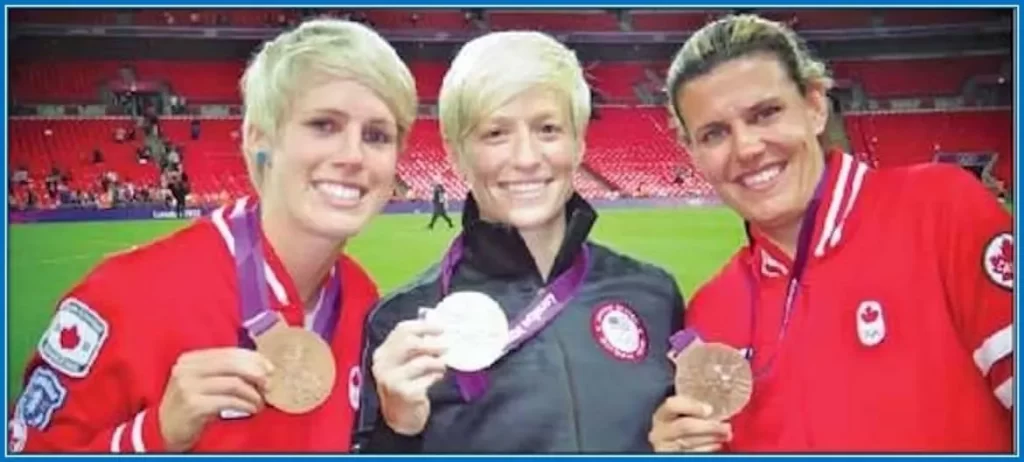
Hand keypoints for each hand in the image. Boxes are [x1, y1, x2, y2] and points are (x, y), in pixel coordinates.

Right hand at [158, 348, 273, 451]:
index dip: (253, 359)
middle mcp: (187, 369)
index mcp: (191, 358)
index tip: (269, 368)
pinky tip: (251, 409)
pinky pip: (229, 401)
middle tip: (268, 385)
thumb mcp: (204, 381)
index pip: (229, 352)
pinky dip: (245, 405)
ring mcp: (188, 387)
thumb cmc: (192, 404)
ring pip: (233, 383)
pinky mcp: (193, 405)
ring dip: (253, 393)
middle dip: (256, 373)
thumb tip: (261, 367)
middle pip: (232, 364)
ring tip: (259, 402)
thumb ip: (225, 371)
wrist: (166, 428)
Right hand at [372, 319, 446, 435]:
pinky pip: (427, 379)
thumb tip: (437, 330)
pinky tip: (437, 378)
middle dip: (432, 343)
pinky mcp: (404, 393)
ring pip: (421, 361)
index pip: (402, 330)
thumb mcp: (403, 363)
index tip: (442, 328)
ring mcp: (392, 379)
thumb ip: (414, 347)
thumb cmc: (405, 385)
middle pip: (409, 343)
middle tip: (447, 346)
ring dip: (438, 362)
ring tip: (443, 365)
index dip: (424, 326)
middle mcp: (383, 364)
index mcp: (382, 352)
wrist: (400, 417)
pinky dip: (436, 376)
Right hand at [649, 395, 731, 451]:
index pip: (672, 405)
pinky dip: (707, 449)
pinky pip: (692, 453)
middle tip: (726, 426)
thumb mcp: (680, 413)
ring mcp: (666, 446)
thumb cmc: (678, 424)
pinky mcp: (673, 456)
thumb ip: (692, 407)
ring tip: (726, 435)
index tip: (709, 409)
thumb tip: (710, 409)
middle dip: (708, 426)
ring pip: (690, 442)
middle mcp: (661, 431)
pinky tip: (717, 444)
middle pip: (684, 426)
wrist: (669, 443)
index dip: (691, 406)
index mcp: (662, 415)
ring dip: (711, 438)